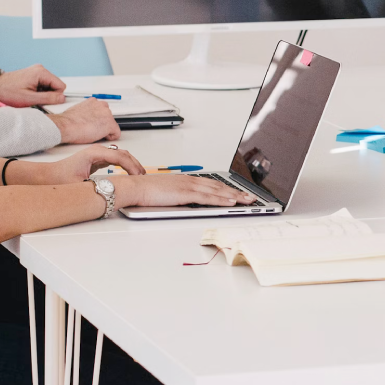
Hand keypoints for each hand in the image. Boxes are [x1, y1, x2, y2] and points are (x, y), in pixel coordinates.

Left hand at [0, 65, 66, 106]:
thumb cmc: (8, 92)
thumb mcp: (30, 99)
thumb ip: (48, 98)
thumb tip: (62, 98)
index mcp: (41, 72)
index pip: (61, 86)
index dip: (55, 96)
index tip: (44, 101)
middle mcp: (40, 69)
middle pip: (56, 85)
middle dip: (49, 95)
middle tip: (35, 99)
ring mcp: (36, 71)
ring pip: (50, 86)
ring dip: (43, 94)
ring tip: (30, 96)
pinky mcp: (33, 75)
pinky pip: (43, 85)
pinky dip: (38, 91)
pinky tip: (29, 93)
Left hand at [50, 146, 145, 183]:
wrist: (48, 176)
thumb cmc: (60, 178)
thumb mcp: (79, 184)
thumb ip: (96, 186)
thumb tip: (111, 191)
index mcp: (94, 153)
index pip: (119, 156)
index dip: (131, 166)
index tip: (138, 176)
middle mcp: (97, 151)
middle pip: (123, 153)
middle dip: (135, 164)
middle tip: (143, 176)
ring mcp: (97, 154)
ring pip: (121, 155)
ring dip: (131, 164)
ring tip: (139, 175)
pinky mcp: (97, 159)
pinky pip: (115, 159)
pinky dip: (125, 165)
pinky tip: (129, 173)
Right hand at [51, 98, 120, 143]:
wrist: (66, 126)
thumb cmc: (68, 122)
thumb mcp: (77, 111)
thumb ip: (86, 112)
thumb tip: (86, 118)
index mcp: (93, 102)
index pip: (101, 111)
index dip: (98, 120)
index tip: (93, 124)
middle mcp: (102, 105)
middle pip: (108, 117)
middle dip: (102, 124)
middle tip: (93, 130)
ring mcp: (107, 114)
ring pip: (112, 125)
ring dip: (105, 130)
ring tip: (94, 133)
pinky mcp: (110, 124)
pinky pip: (116, 133)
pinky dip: (110, 137)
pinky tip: (100, 137)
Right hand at [113, 173, 255, 208]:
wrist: (133, 187)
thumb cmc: (145, 191)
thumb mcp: (166, 194)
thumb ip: (178, 198)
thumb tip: (185, 204)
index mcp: (185, 180)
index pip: (211, 184)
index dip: (227, 189)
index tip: (238, 193)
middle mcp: (190, 180)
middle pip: (219, 186)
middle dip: (236, 192)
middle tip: (250, 197)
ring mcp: (188, 186)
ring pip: (217, 191)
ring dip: (235, 196)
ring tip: (248, 200)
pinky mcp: (186, 193)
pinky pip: (208, 197)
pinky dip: (222, 199)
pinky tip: (232, 202)